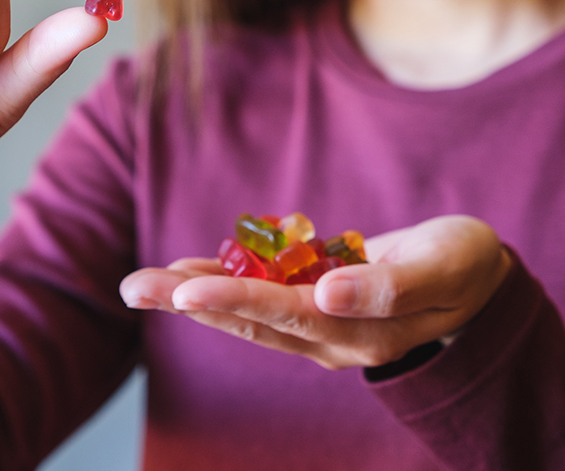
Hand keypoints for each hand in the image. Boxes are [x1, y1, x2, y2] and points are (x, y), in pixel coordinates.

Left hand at [120, 215, 511, 369]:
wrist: (470, 280)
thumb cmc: (463, 269)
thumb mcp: (443, 271)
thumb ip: (390, 287)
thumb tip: (329, 294)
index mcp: (358, 332)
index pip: (284, 316)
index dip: (233, 299)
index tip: (183, 290)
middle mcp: (327, 334)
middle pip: (247, 319)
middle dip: (188, 302)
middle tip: (132, 289)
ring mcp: (315, 320)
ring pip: (245, 308)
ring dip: (192, 293)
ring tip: (142, 283)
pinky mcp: (312, 300)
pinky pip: (260, 291)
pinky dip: (223, 277)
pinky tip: (186, 267)